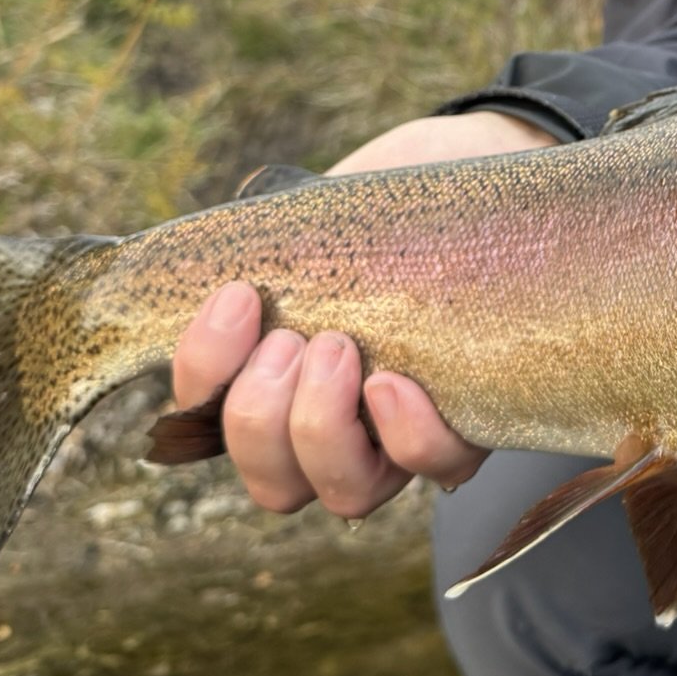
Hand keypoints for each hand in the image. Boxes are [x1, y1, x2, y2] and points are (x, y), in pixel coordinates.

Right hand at [168, 110, 558, 517]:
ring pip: (346, 495)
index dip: (204, 376)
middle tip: (292, 339)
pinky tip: (395, 383)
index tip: (235, 298)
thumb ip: (255, 248)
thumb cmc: (378, 211)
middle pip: (275, 484)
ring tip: (339, 348)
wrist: (471, 181)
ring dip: (322, 429)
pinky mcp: (472, 427)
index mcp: (273, 382)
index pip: (207, 420)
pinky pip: (437, 469)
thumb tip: (210, 254)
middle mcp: (333, 433)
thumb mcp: (307, 222)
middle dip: (263, 415)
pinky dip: (408, 436)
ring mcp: (401, 441)